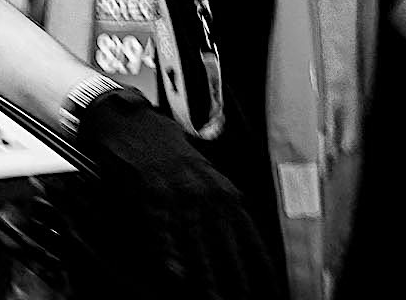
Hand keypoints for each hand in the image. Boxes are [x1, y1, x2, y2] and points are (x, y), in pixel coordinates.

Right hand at [72, 93, 281, 299]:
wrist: (132, 122)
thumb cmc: (170, 152)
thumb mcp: (204, 173)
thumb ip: (223, 203)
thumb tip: (244, 235)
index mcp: (221, 187)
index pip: (247, 231)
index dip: (260, 261)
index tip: (272, 286)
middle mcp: (204, 191)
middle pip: (225, 242)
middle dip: (237, 276)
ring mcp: (176, 193)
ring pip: (196, 242)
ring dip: (207, 276)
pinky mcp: (149, 195)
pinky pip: (162, 229)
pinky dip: (170, 252)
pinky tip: (176, 274)